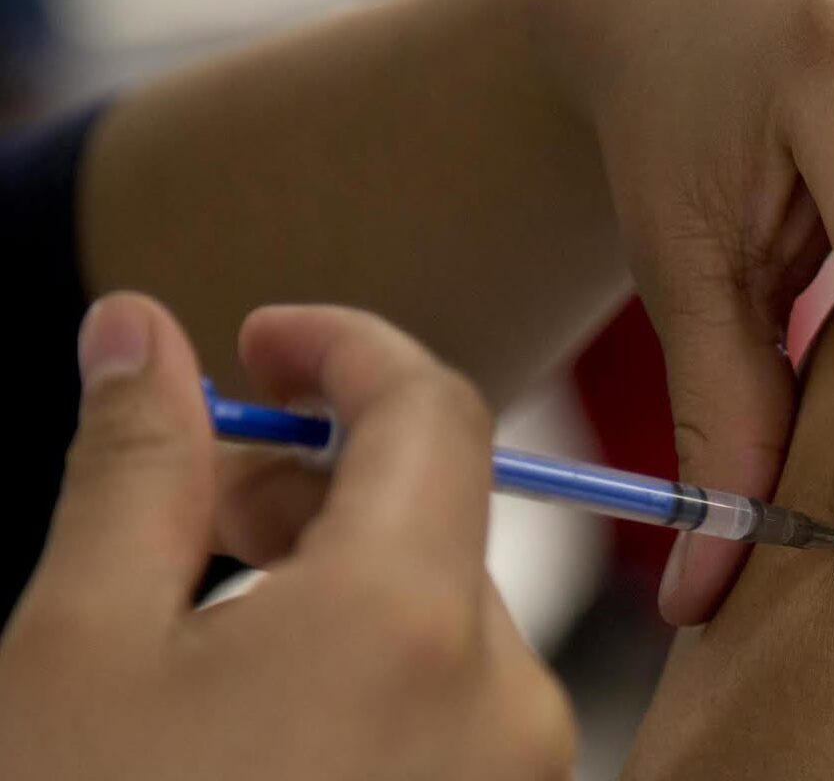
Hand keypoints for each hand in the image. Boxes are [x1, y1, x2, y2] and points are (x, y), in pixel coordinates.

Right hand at [0, 294, 573, 779]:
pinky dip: (371, 652)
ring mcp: (520, 775)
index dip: (344, 346)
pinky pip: (453, 691)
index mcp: (412, 623)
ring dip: (337, 566)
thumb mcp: (79, 651)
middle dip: (314, 471)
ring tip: (213, 604)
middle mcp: (504, 696)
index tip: (262, 340)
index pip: (430, 405)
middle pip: (433, 505)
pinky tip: (270, 700)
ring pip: (439, 602)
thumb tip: (139, 331)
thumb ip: (133, 467)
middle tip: (197, 485)